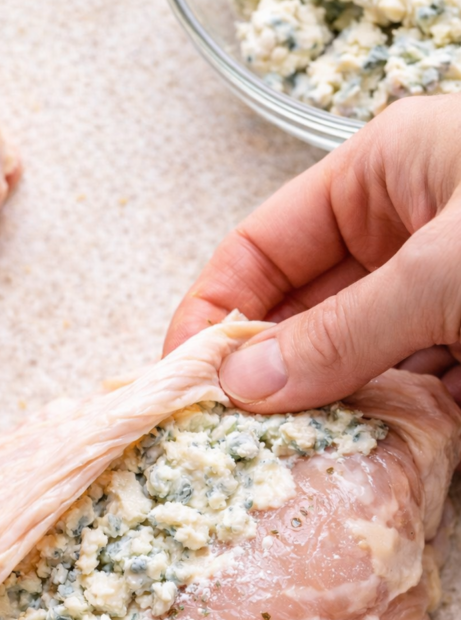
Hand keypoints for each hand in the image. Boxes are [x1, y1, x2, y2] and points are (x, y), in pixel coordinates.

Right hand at [164, 93, 460, 410]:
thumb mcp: (441, 270)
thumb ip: (344, 331)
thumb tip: (245, 383)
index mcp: (379, 175)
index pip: (262, 246)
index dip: (214, 311)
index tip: (184, 375)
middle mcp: (403, 232)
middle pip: (303, 310)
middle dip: (271, 371)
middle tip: (234, 431)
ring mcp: (440, 289)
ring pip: (357, 357)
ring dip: (336, 403)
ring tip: (304, 444)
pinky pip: (413, 385)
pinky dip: (399, 418)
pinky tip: (383, 438)